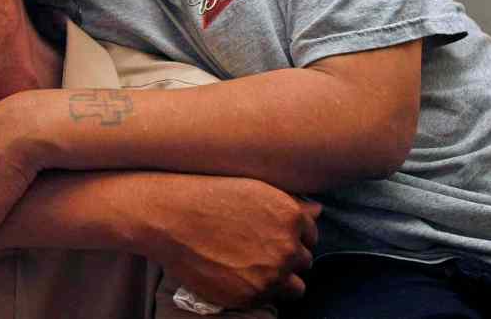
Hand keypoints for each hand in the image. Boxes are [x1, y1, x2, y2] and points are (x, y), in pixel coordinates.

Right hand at [146, 176, 320, 307]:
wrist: (172, 218)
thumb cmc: (212, 196)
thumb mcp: (256, 189)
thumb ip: (291, 204)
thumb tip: (317, 212)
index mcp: (292, 218)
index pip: (311, 236)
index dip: (293, 236)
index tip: (275, 236)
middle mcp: (287, 248)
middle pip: (304, 262)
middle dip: (287, 258)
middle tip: (261, 252)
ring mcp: (270, 275)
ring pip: (295, 288)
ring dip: (281, 280)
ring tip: (256, 269)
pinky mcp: (250, 296)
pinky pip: (268, 301)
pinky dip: (258, 292)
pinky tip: (239, 276)